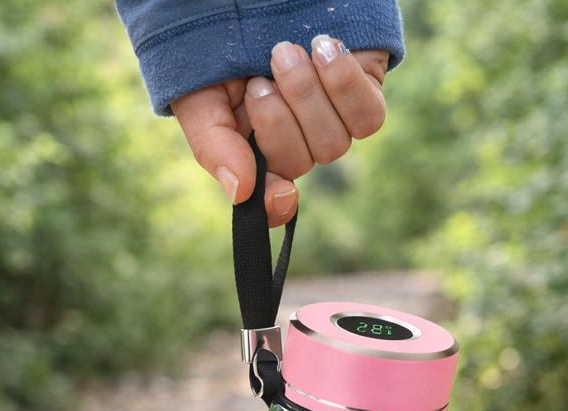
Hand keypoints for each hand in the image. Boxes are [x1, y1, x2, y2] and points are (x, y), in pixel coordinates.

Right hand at [172, 36, 388, 226]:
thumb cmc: (216, 47)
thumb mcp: (199, 96)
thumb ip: (214, 146)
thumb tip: (242, 193)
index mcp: (255, 155)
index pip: (274, 202)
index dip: (277, 205)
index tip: (278, 192)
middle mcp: (295, 143)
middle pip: (300, 164)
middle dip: (277, 120)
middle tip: (257, 79)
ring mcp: (331, 121)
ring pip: (333, 144)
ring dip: (307, 97)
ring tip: (284, 52)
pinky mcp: (362, 95)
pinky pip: (368, 118)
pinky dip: (345, 85)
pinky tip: (323, 50)